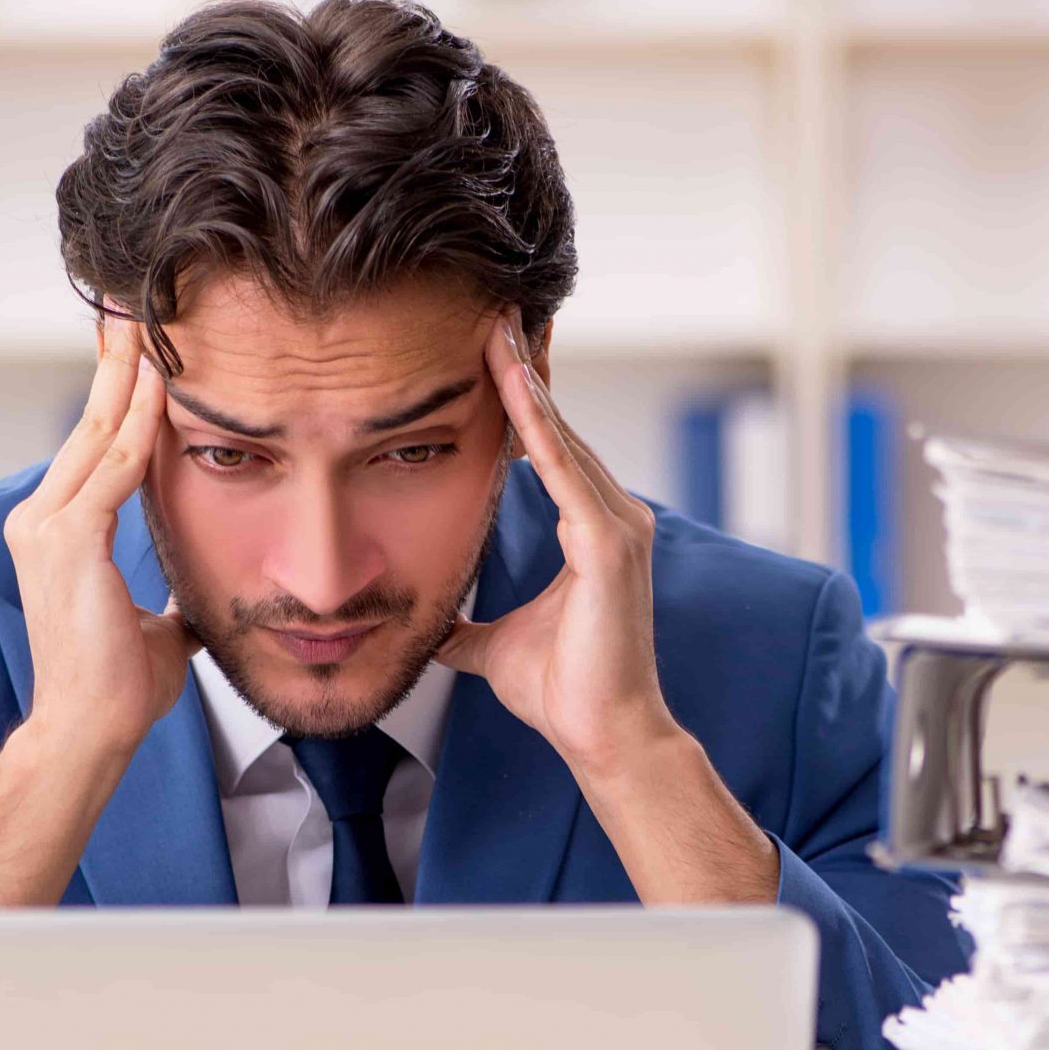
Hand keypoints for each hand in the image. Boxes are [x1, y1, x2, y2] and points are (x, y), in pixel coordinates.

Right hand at [0, 322, 201, 757]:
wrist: (90, 731)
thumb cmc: (116, 689)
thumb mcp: (153, 628)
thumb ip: (168, 597)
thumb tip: (197, 595)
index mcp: (58, 532)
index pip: (95, 447)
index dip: (118, 394)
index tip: (137, 349)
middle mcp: (42, 519)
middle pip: (90, 423)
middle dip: (116, 361)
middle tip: (135, 304)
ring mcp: (48, 526)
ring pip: (100, 431)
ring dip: (128, 373)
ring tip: (148, 319)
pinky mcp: (70, 540)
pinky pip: (116, 465)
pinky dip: (141, 421)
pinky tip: (161, 382)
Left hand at [438, 315, 682, 780]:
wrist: (603, 736)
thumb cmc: (565, 691)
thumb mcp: (494, 648)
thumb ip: (466, 627)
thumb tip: (429, 627)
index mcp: (592, 530)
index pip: (549, 451)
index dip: (522, 403)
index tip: (490, 354)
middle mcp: (615, 516)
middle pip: (560, 429)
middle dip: (524, 372)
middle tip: (491, 313)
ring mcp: (619, 527)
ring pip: (563, 439)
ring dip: (528, 384)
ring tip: (497, 331)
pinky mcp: (611, 546)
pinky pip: (567, 473)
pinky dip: (539, 430)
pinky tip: (515, 391)